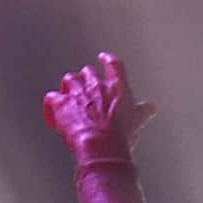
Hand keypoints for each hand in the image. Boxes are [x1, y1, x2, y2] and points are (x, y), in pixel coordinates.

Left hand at [43, 51, 157, 165]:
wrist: (101, 145)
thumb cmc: (121, 134)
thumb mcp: (137, 121)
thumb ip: (142, 111)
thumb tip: (151, 107)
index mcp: (117, 87)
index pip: (113, 65)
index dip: (107, 60)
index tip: (103, 57)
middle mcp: (96, 85)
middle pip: (88, 72)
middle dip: (86, 79)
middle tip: (85, 89)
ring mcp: (77, 92)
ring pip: (69, 80)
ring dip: (68, 88)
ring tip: (69, 99)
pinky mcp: (61, 103)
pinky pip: (51, 98)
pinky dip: (51, 105)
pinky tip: (53, 116)